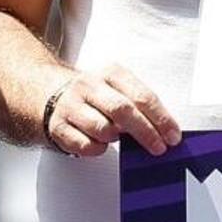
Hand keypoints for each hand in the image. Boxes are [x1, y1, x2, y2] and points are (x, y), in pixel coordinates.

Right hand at [42, 62, 179, 156]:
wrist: (48, 91)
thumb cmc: (94, 94)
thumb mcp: (118, 87)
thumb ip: (140, 104)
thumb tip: (165, 131)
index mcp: (110, 73)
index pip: (142, 96)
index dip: (161, 118)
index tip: (173, 136)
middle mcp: (88, 86)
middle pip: (123, 111)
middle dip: (145, 132)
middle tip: (159, 147)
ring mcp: (70, 105)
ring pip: (103, 129)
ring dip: (116, 138)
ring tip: (117, 136)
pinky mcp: (58, 126)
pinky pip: (86, 145)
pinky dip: (97, 148)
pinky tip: (99, 142)